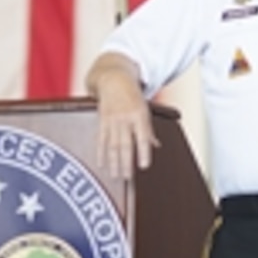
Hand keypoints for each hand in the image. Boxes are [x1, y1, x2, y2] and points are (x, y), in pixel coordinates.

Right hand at [86, 54, 159, 178]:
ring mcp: (112, 120)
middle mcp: (125, 118)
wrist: (114, 79)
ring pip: (112, 145)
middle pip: (125, 144)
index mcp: (139, 115)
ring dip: (113, 162)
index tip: (144, 166)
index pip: (142, 137)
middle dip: (126, 162)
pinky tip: (102, 164)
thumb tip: (156, 147)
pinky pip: (101, 139)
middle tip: (128, 177)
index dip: (143, 152)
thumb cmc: (132, 96)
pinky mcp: (102, 121)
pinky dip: (101, 153)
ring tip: (115, 176)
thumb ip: (148, 130)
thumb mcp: (145, 110)